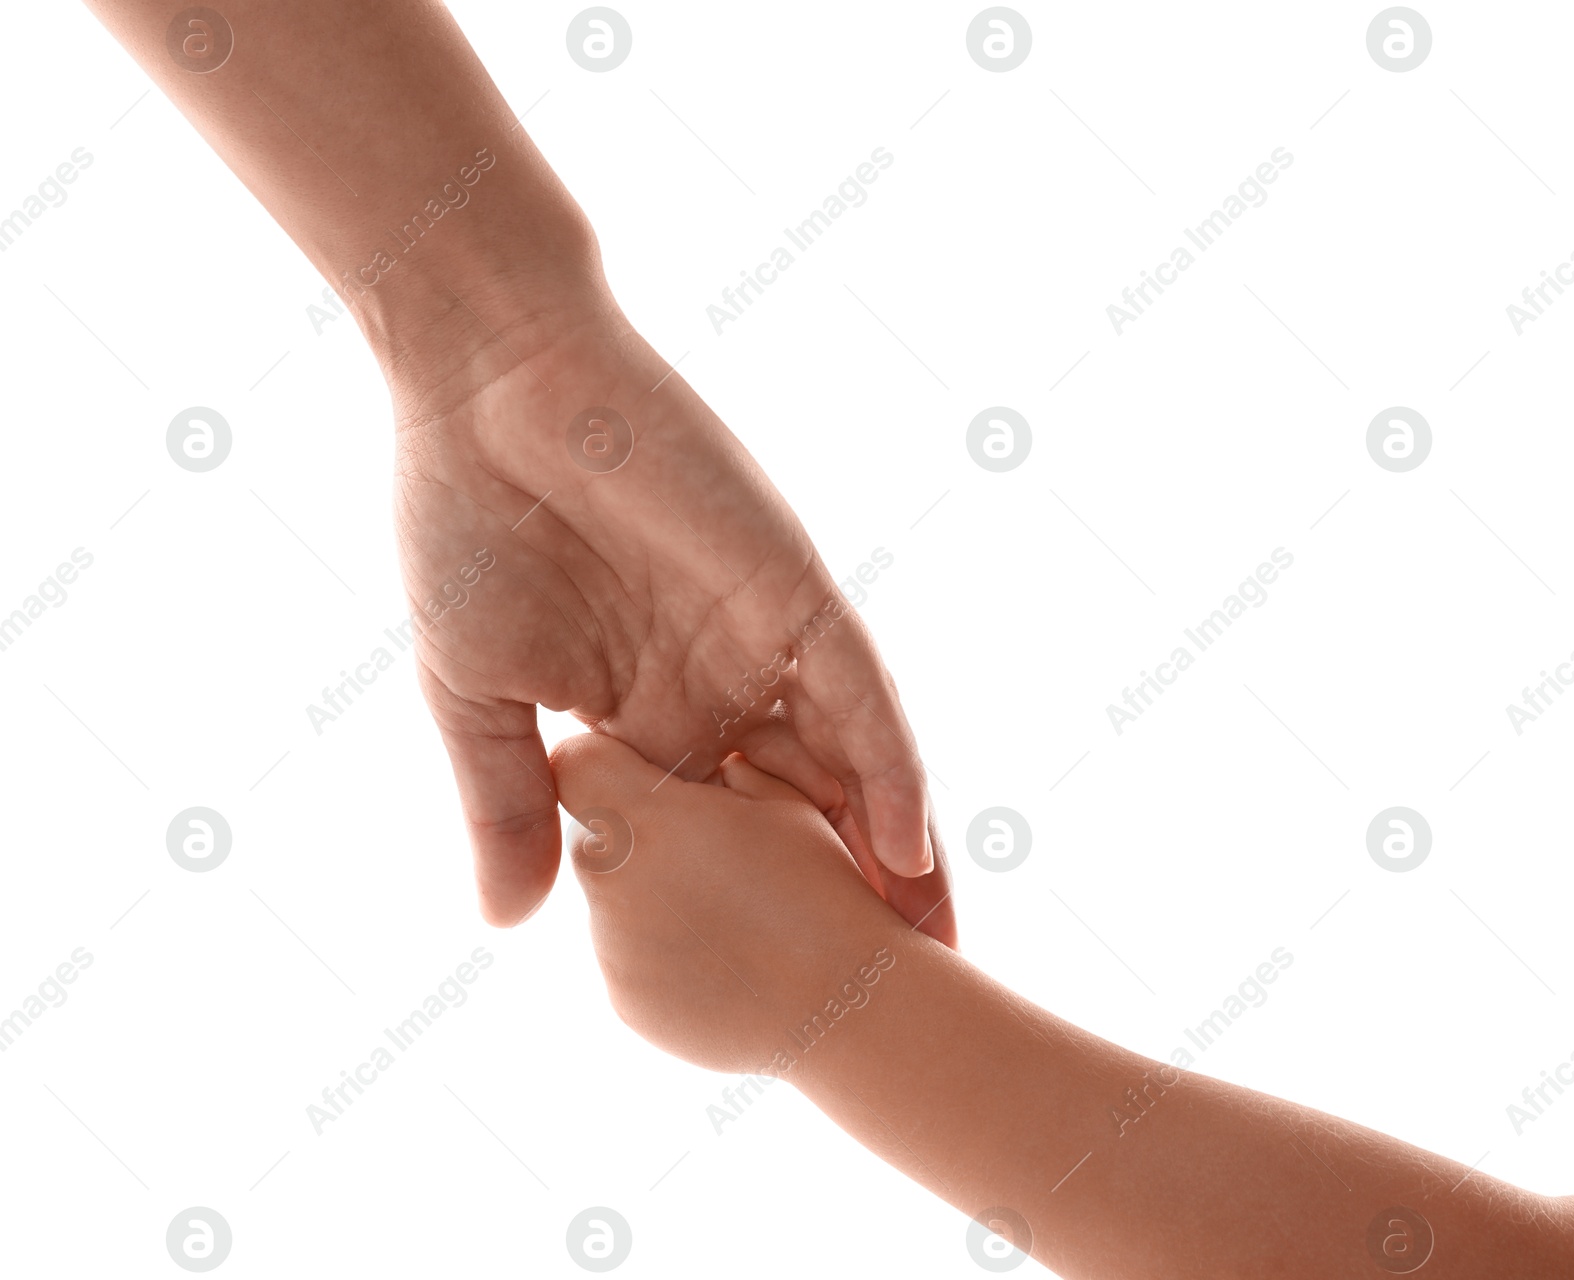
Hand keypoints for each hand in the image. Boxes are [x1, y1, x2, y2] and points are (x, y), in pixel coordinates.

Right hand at [391, 299, 955, 942]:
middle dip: (849, 898)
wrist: (485, 383)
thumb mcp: (476, 695)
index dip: (761, 915)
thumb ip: (504, 804)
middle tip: (898, 999)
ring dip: (894, 851)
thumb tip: (507, 924)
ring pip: (849, 761)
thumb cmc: (467, 525)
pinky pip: (850, 685)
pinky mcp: (785, 584)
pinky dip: (881, 762)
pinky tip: (906, 843)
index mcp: (650, 715)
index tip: (796, 1005)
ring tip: (930, 949)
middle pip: (806, 811)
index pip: (725, 835)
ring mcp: (760, 638)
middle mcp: (722, 685)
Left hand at [548, 731, 913, 1075]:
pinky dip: (664, 956)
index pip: (577, 764)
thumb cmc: (820, 887)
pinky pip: (629, 961)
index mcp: (645, 819)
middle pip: (596, 838)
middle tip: (709, 854)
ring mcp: (613, 951)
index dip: (608, 765)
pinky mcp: (626, 1003)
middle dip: (639, 838)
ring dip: (653, 899)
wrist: (844, 1000)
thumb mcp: (781, 798)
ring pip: (613, 903)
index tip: (646, 779)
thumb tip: (685, 768)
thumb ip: (715, 770)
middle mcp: (611, 882)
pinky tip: (727, 961)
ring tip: (731, 915)